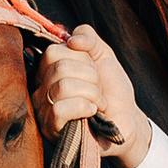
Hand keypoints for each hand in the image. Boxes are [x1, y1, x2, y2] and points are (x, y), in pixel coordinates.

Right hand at [41, 27, 149, 167]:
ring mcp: (43, 109)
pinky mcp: (51, 129)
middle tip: (99, 89)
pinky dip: (84, 108)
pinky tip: (92, 113)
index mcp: (49, 69)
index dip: (82, 59)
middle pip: (60, 68)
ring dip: (91, 93)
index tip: (94, 72)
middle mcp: (41, 87)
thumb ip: (88, 38)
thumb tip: (72, 39)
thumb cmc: (112, 90)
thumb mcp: (103, 56)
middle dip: (91, 77)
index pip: (53, 51)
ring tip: (98, 103)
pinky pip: (60, 109)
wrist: (126, 120)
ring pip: (62, 87)